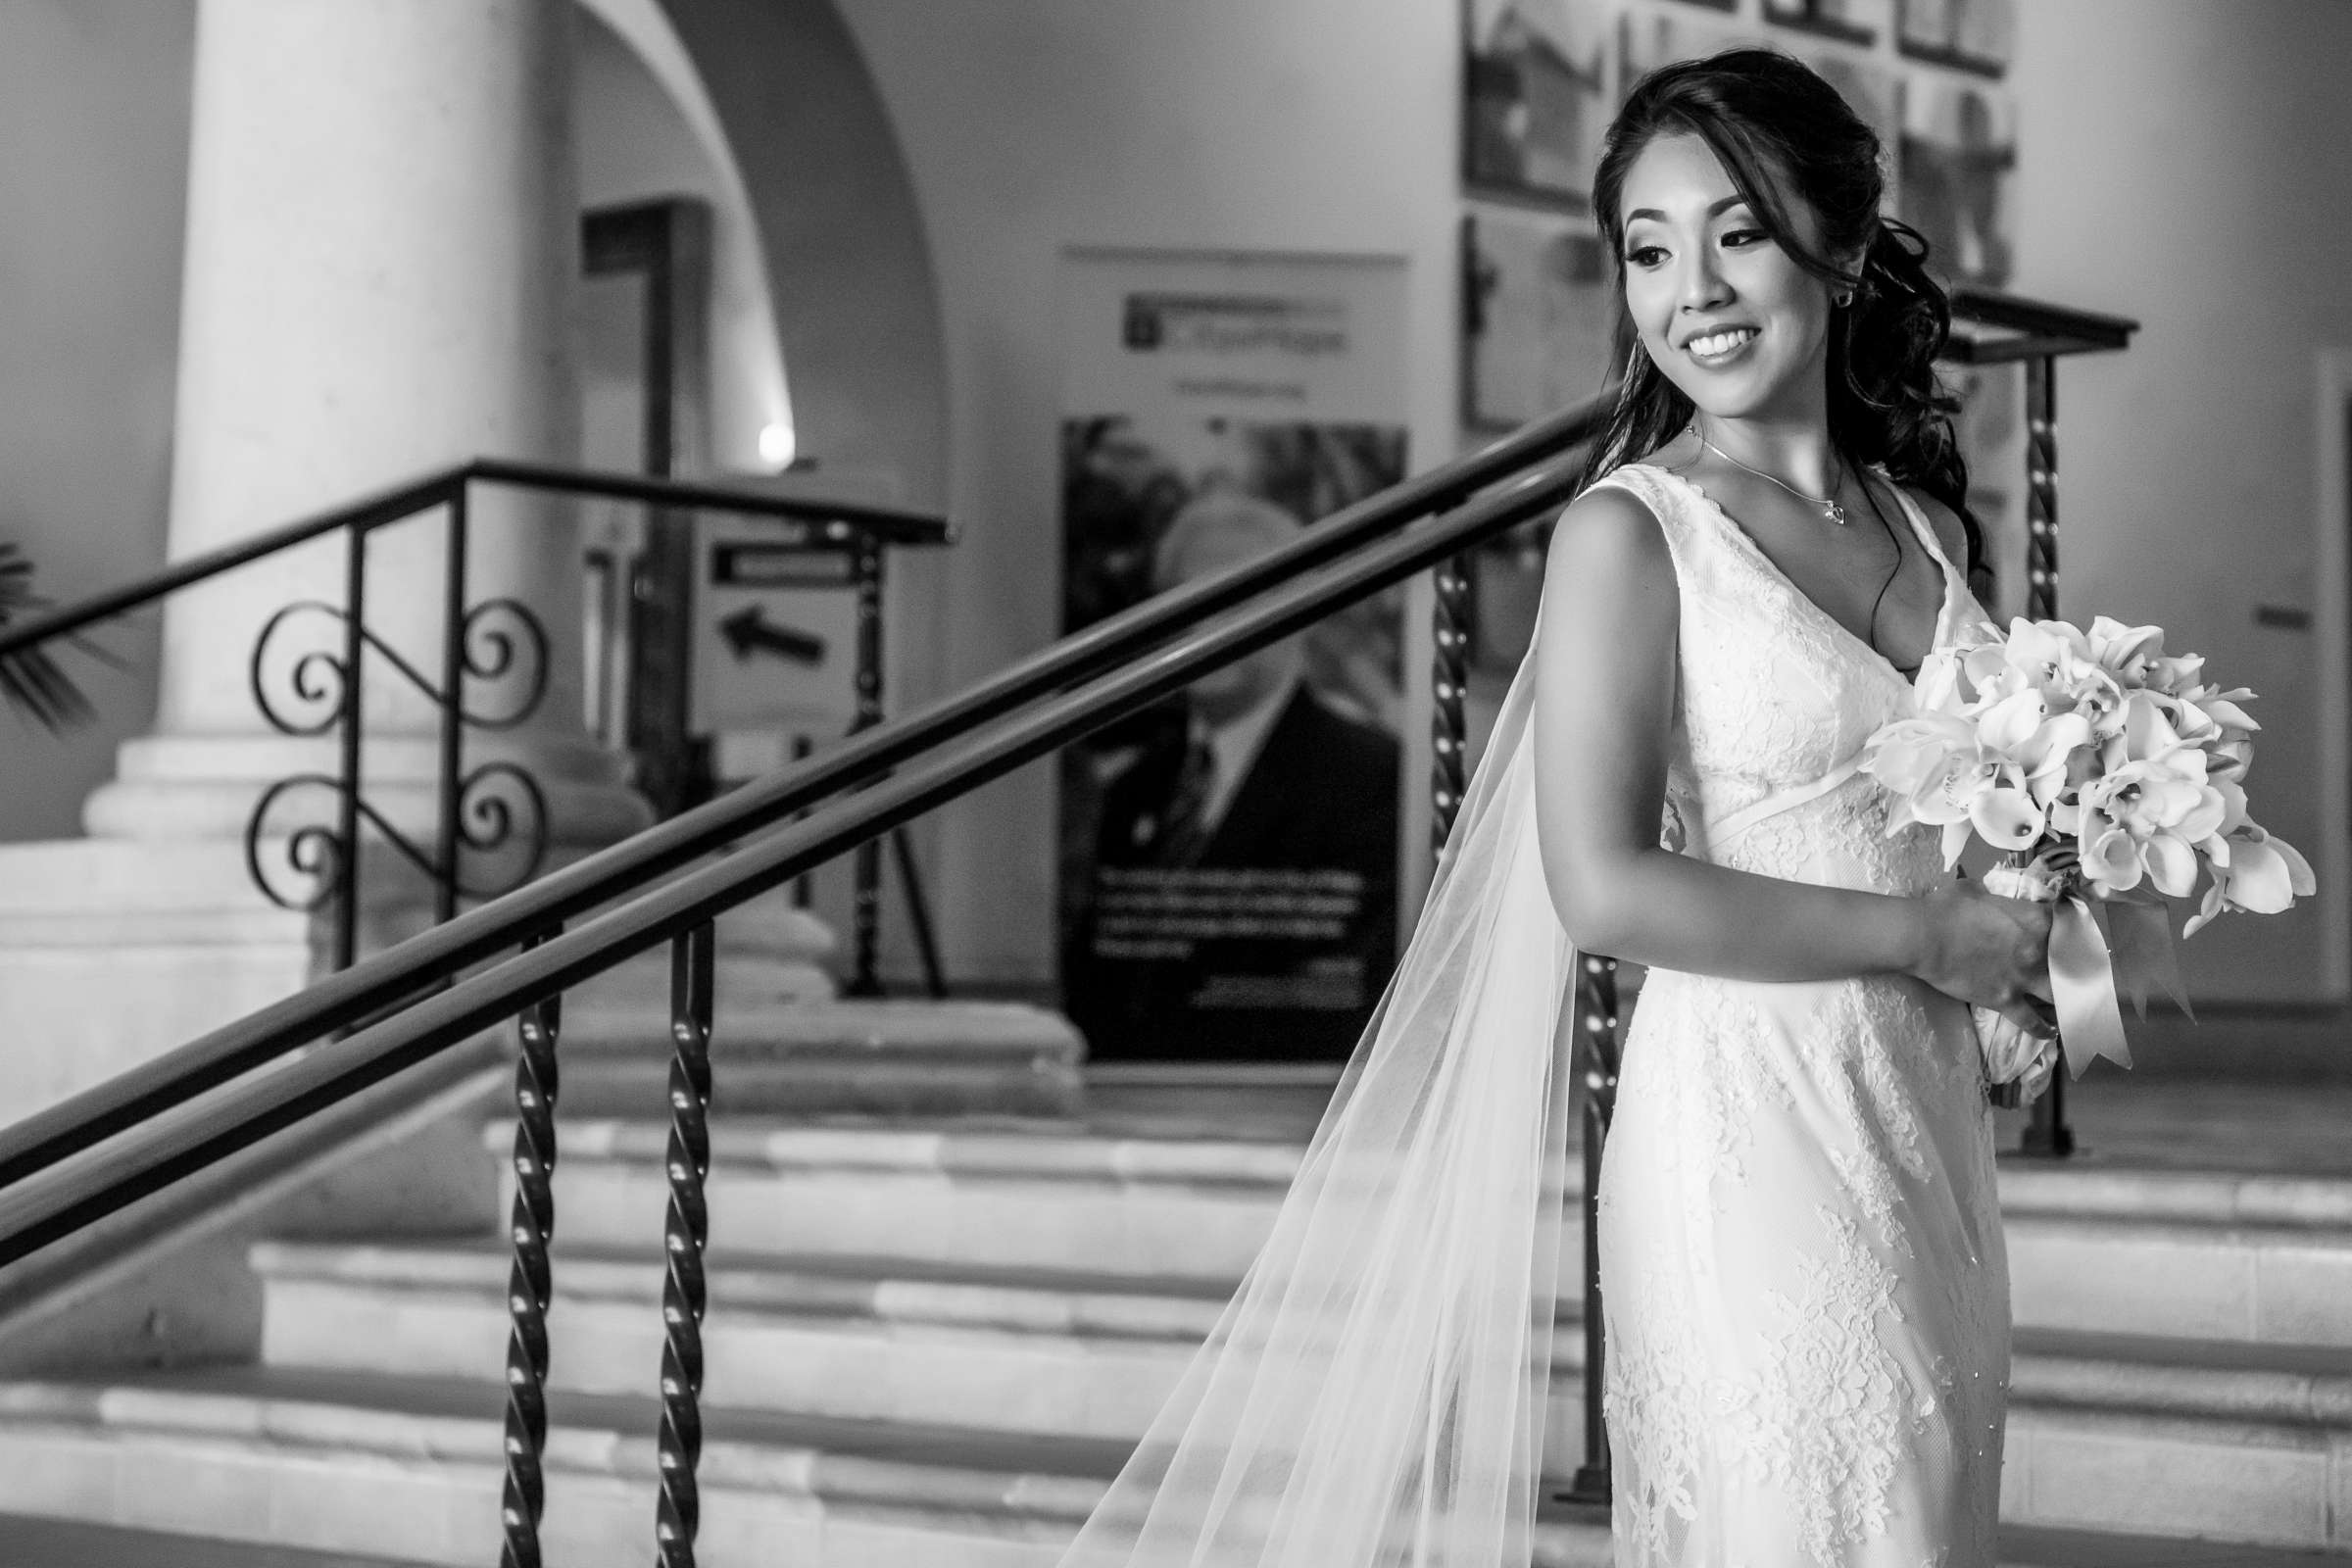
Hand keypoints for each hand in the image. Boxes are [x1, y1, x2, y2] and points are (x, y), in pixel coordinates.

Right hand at [1910, 871, 2056, 1038]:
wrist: (1923, 937)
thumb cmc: (1946, 908)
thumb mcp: (1975, 889)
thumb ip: (1994, 896)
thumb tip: (1992, 898)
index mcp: (2034, 919)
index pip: (2065, 922)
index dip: (2067, 926)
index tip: (2064, 928)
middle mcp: (2038, 950)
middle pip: (2071, 962)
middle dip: (2074, 965)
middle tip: (2072, 968)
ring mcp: (2024, 978)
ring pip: (2058, 995)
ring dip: (2066, 1000)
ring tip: (2070, 1004)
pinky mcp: (2006, 1000)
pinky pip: (2031, 1021)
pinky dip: (2042, 1028)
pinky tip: (2050, 1032)